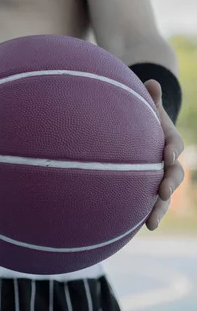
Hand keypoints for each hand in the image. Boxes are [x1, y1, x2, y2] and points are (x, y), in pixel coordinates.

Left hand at [144, 80, 184, 230]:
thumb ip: (151, 99)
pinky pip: (150, 202)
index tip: (167, 155)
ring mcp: (162, 178)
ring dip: (159, 209)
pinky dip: (146, 213)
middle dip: (169, 185)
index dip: (171, 151)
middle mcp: (170, 164)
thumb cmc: (146, 119)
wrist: (146, 135)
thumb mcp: (149, 108)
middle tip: (163, 193)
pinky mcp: (151, 189)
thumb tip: (151, 82)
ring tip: (150, 224)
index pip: (174, 147)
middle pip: (174, 176)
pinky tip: (137, 229)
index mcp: (170, 142)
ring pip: (164, 196)